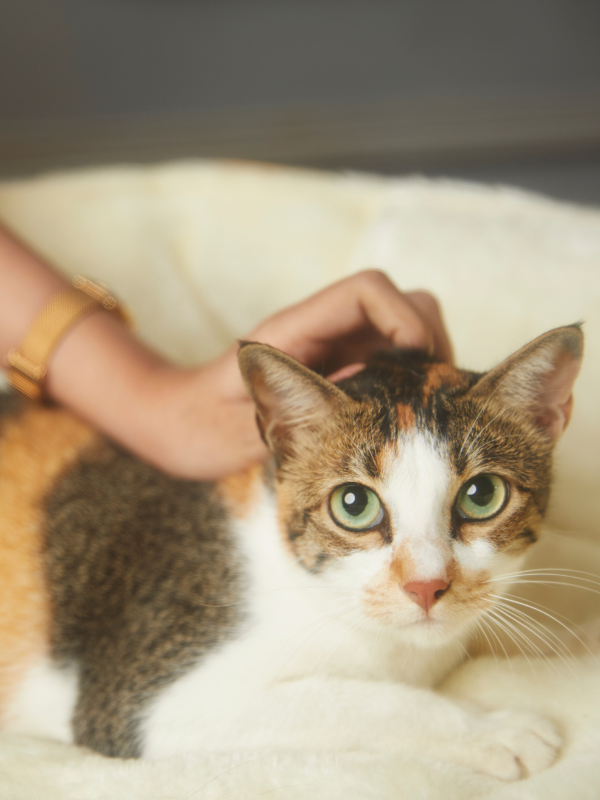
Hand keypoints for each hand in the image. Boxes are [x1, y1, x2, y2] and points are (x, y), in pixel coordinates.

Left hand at [144, 271, 451, 478]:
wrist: (173, 424)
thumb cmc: (193, 426)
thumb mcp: (234, 429)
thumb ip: (290, 411)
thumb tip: (358, 389)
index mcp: (291, 330)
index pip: (367, 290)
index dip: (406, 318)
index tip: (419, 367)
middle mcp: (317, 331)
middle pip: (398, 303)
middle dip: (428, 340)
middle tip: (437, 398)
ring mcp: (329, 349)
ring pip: (400, 330)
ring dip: (425, 362)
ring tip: (429, 412)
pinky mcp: (336, 371)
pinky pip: (390, 360)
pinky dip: (411, 381)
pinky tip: (408, 419)